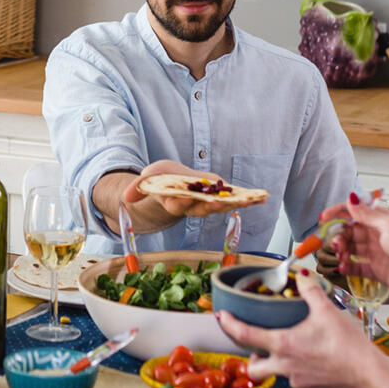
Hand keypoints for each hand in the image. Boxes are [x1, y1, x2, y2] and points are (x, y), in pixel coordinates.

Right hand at [116, 160, 261, 233]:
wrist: (175, 183)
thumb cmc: (162, 180)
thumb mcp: (148, 179)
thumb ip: (138, 188)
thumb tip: (126, 196)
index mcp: (175, 202)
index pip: (177, 205)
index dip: (182, 202)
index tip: (185, 197)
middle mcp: (193, 207)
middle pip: (204, 209)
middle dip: (214, 205)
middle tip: (222, 201)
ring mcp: (209, 204)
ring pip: (223, 206)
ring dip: (238, 204)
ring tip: (253, 200)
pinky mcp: (221, 198)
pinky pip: (235, 200)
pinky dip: (248, 200)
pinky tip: (262, 197)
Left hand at [216, 277, 386, 387]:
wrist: (368, 372)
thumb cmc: (347, 343)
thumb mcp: (327, 310)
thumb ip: (310, 291)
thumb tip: (303, 275)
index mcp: (283, 344)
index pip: (245, 335)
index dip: (230, 325)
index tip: (221, 317)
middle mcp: (285, 365)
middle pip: (253, 368)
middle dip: (251, 358)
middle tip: (257, 345)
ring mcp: (297, 380)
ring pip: (275, 373)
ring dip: (275, 362)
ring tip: (287, 349)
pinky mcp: (309, 387)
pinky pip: (294, 378)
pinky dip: (295, 369)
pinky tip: (310, 358)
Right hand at [331, 195, 388, 297]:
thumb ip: (367, 214)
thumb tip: (352, 199)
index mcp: (383, 220)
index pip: (356, 212)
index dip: (339, 213)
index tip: (324, 217)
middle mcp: (379, 235)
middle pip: (351, 232)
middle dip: (339, 235)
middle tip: (335, 242)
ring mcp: (378, 253)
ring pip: (352, 248)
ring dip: (342, 250)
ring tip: (340, 254)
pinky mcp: (377, 270)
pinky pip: (357, 267)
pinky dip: (348, 266)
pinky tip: (343, 266)